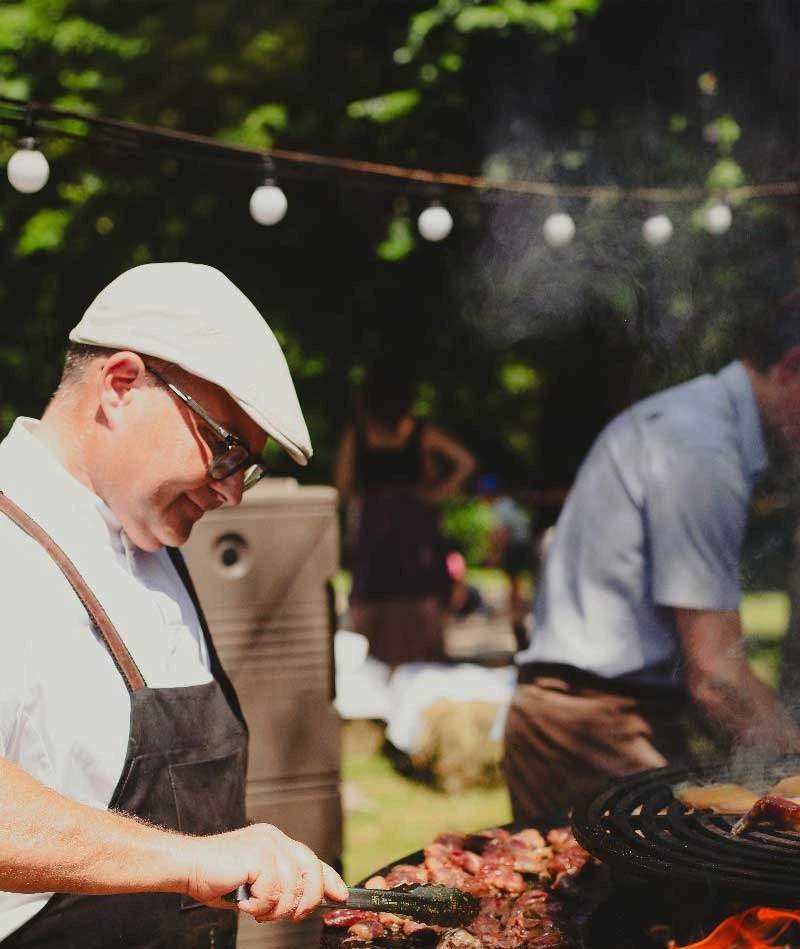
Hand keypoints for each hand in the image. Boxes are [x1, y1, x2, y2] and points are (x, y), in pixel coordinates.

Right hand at [185, 823, 347, 922]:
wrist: (187, 866)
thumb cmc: (214, 877)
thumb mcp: (254, 883)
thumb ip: (278, 886)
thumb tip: (301, 903)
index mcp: (274, 842)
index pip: (311, 859)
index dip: (329, 878)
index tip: (341, 894)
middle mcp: (274, 839)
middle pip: (311, 869)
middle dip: (308, 899)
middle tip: (294, 916)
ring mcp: (268, 844)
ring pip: (292, 886)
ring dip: (274, 907)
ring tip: (254, 906)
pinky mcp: (258, 855)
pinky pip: (272, 891)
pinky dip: (259, 905)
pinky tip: (244, 900)